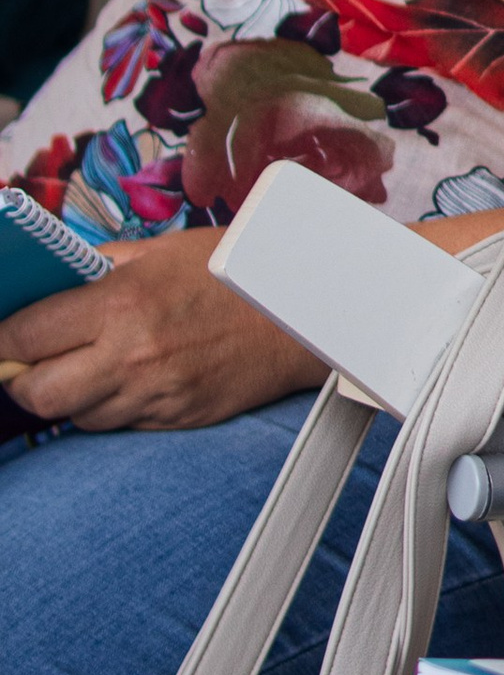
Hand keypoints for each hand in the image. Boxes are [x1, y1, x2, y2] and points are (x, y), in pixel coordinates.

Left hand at [0, 228, 322, 431]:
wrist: (304, 312)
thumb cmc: (236, 272)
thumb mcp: (159, 250)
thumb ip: (97, 267)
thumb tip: (45, 283)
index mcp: (121, 302)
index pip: (26, 335)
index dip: (4, 340)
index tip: (3, 337)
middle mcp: (132, 355)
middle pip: (37, 393)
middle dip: (22, 378)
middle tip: (27, 361)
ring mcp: (155, 394)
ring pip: (75, 415)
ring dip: (69, 394)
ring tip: (86, 363)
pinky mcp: (175, 418)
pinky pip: (118, 424)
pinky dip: (110, 405)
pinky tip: (128, 376)